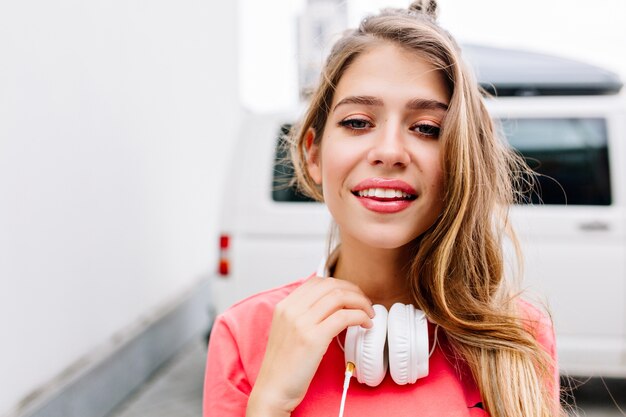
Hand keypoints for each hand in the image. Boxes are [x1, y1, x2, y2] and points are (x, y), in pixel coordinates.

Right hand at [246, 276, 373, 416]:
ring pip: (339, 297)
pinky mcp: (313, 338)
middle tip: (364, 303)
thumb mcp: (287, 331)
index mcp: (284, 306)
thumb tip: (331, 305)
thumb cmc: (284, 365)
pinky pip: (344, 317)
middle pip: (330, 285)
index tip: (351, 295)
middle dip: (353, 291)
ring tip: (368, 314)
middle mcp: (291, 310)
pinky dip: (360, 317)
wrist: (273, 389)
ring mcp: (301, 323)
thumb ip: (303, 315)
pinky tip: (365, 325)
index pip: (317, 281)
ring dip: (360, 303)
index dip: (340, 284)